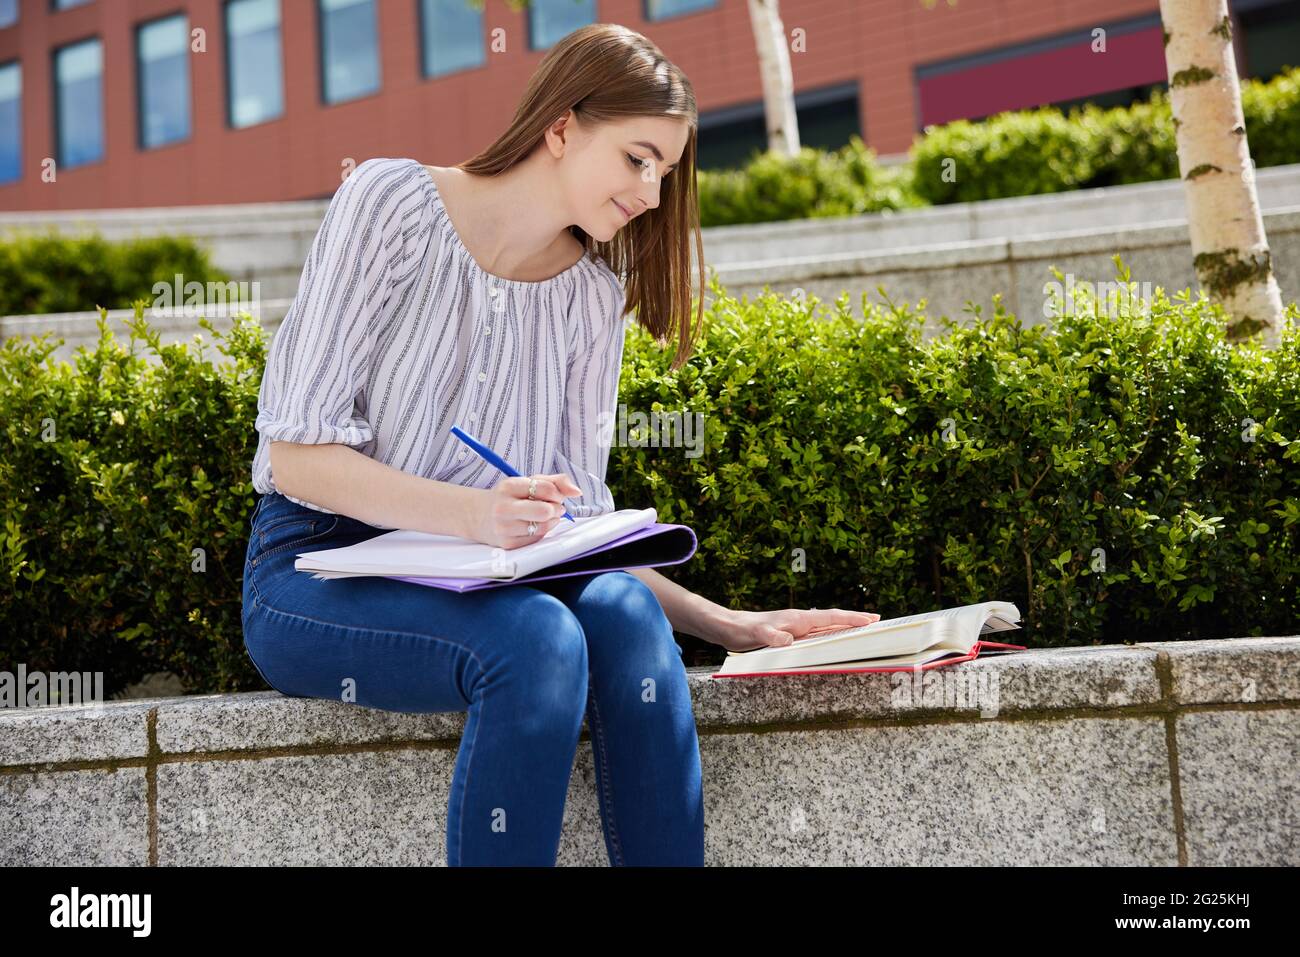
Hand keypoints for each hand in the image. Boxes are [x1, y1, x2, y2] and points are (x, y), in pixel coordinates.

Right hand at [466, 473, 581, 548]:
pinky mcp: (508, 544)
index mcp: (508, 486)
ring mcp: (504, 528)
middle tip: (554, 507)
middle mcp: (503, 507)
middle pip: (544, 511)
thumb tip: (578, 492)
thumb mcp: (527, 482)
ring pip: (543, 527)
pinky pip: (537, 539)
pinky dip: (541, 532)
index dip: (557, 493)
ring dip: (551, 521)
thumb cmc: (509, 497)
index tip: (556, 495)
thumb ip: (555, 482)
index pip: (545, 488)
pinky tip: (533, 526)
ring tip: (544, 516)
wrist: (477, 516)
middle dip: (556, 509)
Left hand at [712, 607, 880, 652]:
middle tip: (877, 620)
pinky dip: (830, 635)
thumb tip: (788, 641)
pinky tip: (833, 640)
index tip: (871, 619)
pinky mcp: (790, 634)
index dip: (851, 618)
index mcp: (798, 619)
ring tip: (862, 629)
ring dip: (844, 627)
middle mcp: (800, 621)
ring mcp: (796, 627)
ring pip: (826, 626)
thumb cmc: (743, 630)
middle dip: (855, 620)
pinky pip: (816, 634)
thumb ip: (771, 637)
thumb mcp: (757, 635)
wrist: (729, 627)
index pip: (830, 617)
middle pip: (833, 620)